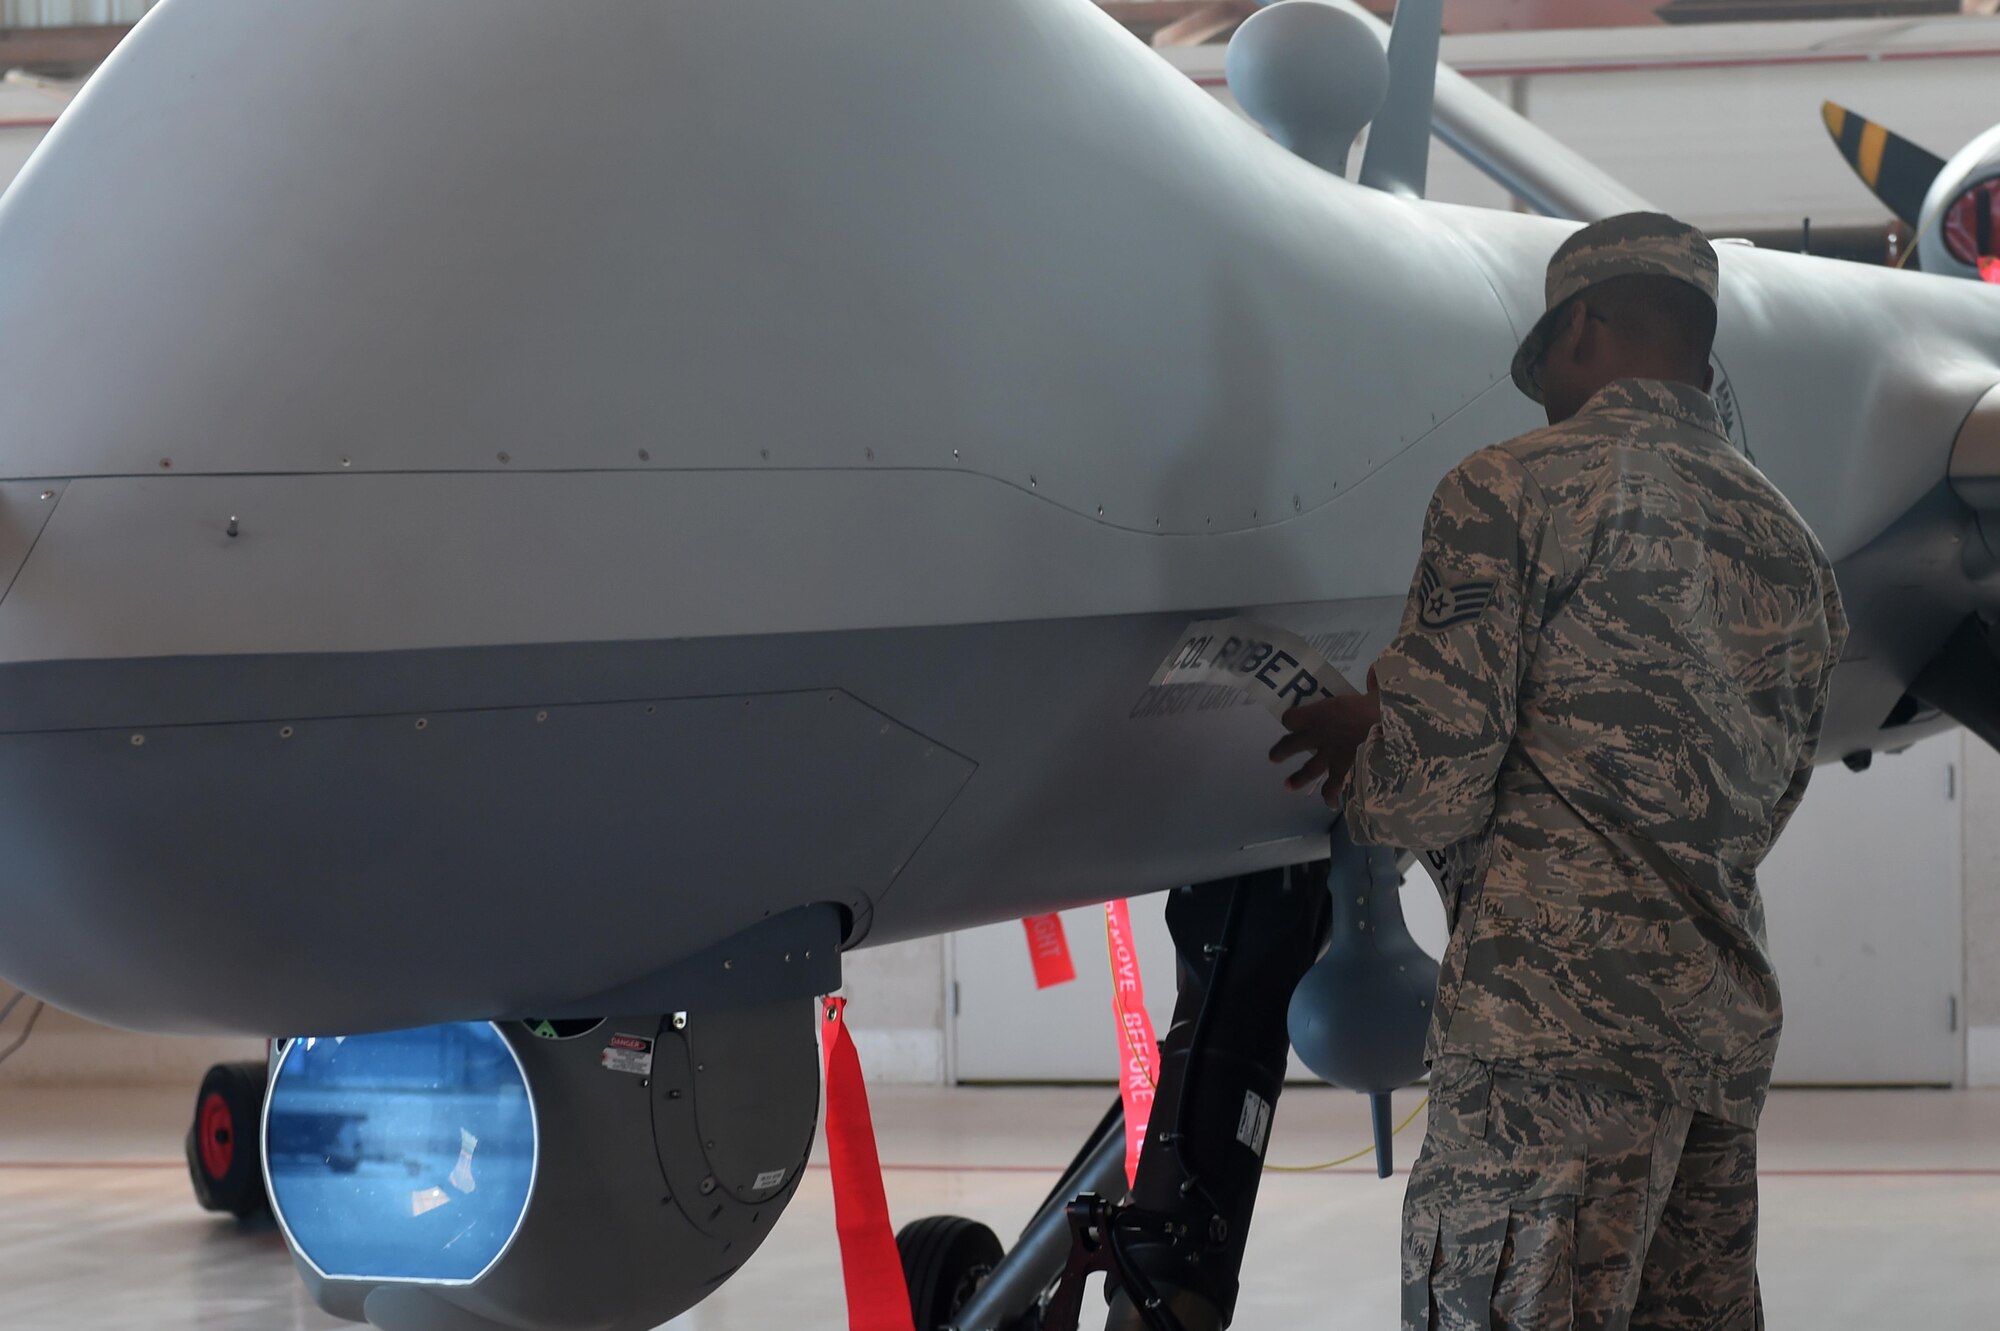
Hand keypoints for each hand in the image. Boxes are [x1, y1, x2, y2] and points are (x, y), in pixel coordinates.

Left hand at [1269, 678, 1381, 806]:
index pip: (1292, 717)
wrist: (1391, 733)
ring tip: (1288, 785)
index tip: (1291, 721)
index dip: (1292, 719)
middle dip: (1282, 751)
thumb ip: (1375, 682)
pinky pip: (1333, 788)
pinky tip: (1331, 803)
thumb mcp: (1380, 689)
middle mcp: (1320, 736)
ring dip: (1298, 778)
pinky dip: (1332, 796)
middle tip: (1273, 757)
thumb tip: (1376, 669)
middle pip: (1292, 745)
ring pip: (1308, 771)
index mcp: (1322, 712)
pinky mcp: (1344, 774)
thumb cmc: (1383, 706)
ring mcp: (1330, 758)